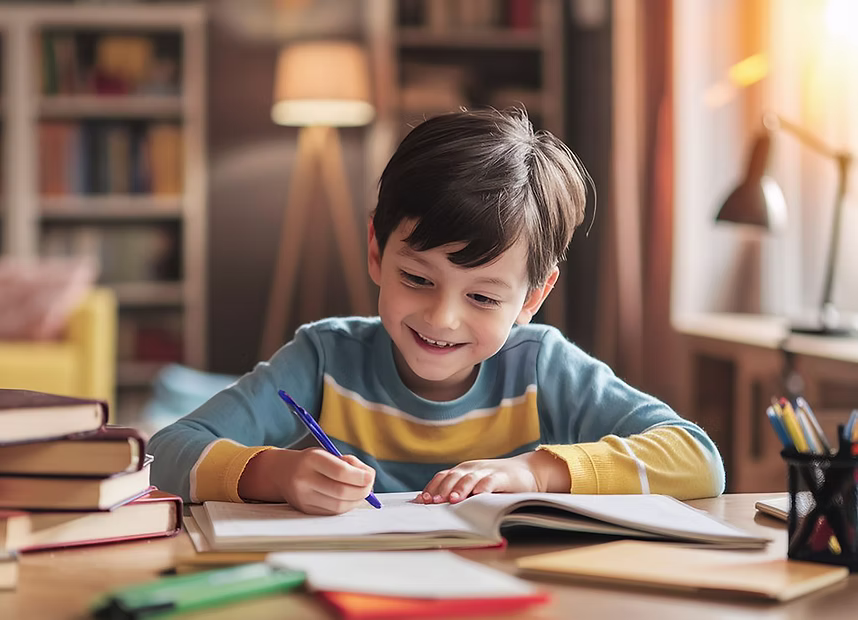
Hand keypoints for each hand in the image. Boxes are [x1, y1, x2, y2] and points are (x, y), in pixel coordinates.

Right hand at [239, 447, 375, 514]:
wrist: (282, 472)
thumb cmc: (312, 461)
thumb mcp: (327, 454)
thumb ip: (349, 464)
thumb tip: (369, 478)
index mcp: (311, 460)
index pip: (341, 472)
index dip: (360, 476)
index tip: (371, 476)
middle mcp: (304, 479)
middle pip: (341, 491)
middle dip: (362, 490)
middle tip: (369, 486)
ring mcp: (303, 497)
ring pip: (338, 506)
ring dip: (356, 501)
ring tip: (361, 492)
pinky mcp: (305, 510)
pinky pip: (332, 512)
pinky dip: (346, 507)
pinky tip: (350, 499)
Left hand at [416, 451, 568, 503]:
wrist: (528, 470)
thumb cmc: (497, 481)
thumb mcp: (475, 483)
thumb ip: (460, 490)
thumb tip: (436, 506)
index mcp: (463, 470)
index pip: (443, 477)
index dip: (432, 487)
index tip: (422, 501)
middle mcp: (473, 468)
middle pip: (453, 477)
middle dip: (442, 489)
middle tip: (433, 502)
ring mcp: (488, 471)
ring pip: (470, 478)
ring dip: (460, 488)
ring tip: (452, 499)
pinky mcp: (503, 477)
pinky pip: (491, 481)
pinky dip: (484, 487)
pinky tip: (478, 495)